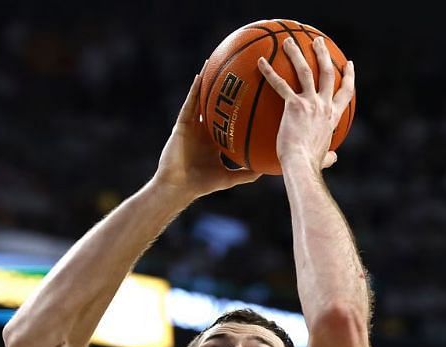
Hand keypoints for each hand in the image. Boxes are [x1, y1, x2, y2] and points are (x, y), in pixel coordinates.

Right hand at [152, 74, 261, 198]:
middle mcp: (203, 128)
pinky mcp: (182, 124)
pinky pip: (190, 103)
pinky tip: (201, 75)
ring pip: (201, 98)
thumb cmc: (201, 184)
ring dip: (208, 80)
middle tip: (239, 69)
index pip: (228, 118)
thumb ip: (247, 173)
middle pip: (216, 102)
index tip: (252, 93)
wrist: (178, 187)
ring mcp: (192, 125)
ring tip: (217, 60)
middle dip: (225, 87)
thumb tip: (267, 170)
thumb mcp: (229, 177)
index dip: (238, 105)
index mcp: (214, 139)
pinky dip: (194, 89)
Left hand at [257, 36, 353, 172]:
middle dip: (323, 54)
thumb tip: (332, 159)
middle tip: (318, 42)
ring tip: (288, 41)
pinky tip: (259, 61)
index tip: (348, 64)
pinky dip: (269, 72)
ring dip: (297, 54)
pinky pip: (280, 84)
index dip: (348, 76)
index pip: (345, 92)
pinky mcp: (294, 105)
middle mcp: (324, 105)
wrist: (301, 164)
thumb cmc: (309, 165)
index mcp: (332, 116)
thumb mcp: (324, 158)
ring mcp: (310, 103)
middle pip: (327, 73)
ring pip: (306, 71)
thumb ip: (329, 156)